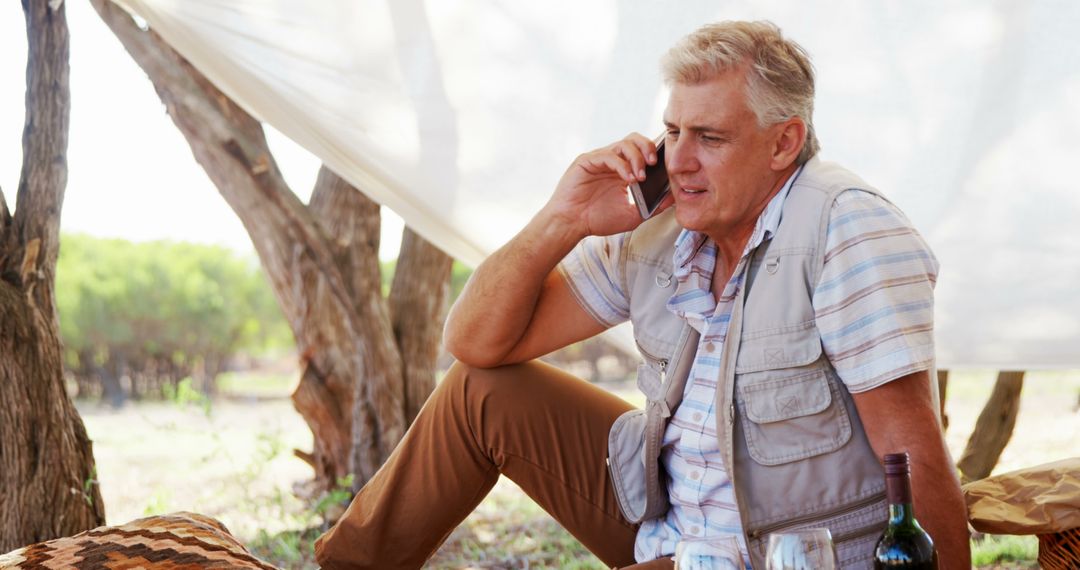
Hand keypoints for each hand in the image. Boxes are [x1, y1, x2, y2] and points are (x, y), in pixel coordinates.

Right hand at [541, 133, 673, 238]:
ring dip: (637, 158)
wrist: (571, 224)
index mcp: (624, 170)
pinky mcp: (587, 160)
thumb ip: (654, 207)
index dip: (657, 151)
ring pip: (624, 144)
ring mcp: (600, 159)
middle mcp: (613, 161)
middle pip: (635, 139)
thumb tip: (674, 198)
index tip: (668, 162)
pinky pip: (608, 155)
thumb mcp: (633, 215)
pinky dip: (622, 165)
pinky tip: (628, 179)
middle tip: (656, 163)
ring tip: (641, 176)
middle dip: (649, 147)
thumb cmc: (597, 220)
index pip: (643, 151)